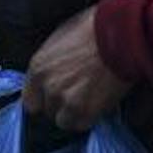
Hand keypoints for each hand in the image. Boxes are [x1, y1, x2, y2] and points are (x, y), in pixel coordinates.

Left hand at [22, 6, 132, 131]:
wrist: (121, 34)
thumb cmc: (95, 28)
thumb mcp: (62, 38)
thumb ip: (52, 62)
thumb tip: (55, 72)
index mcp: (37, 68)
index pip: (30, 101)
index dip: (44, 100)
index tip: (54, 98)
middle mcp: (48, 87)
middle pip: (48, 111)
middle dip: (62, 105)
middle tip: (78, 94)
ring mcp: (66, 101)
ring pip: (65, 121)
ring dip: (76, 114)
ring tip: (90, 100)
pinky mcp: (86, 110)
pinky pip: (83, 124)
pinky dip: (91, 117)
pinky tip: (100, 103)